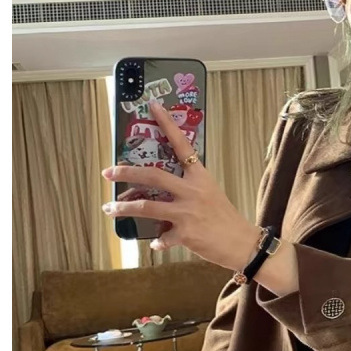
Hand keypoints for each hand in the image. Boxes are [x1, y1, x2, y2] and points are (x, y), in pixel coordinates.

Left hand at [101, 100, 261, 268]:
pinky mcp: (185, 234)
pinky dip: (157, 240)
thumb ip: (188, 188)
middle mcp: (192, 191)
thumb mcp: (210, 193)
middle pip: (153, 176)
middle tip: (108, 172)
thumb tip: (161, 191)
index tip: (154, 107)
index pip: (182, 145)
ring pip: (146, 206)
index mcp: (200, 177)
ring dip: (124, 208)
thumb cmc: (226, 218)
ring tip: (110, 208)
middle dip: (126, 172)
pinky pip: (161, 237)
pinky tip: (156, 242)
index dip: (167, 125)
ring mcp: (188, 212)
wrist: (242, 243)